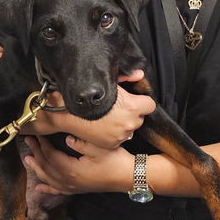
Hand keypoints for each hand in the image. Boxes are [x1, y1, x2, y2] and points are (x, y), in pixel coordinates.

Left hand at [23, 135, 132, 196]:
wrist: (128, 177)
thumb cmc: (115, 161)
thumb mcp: (98, 147)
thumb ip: (80, 142)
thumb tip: (66, 138)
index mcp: (71, 170)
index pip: (50, 156)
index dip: (42, 145)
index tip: (37, 135)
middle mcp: (69, 181)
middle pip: (46, 167)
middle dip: (36, 154)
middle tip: (28, 142)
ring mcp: (73, 187)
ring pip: (48, 179)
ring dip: (37, 169)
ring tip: (27, 160)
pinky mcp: (78, 189)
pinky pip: (58, 190)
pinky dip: (47, 188)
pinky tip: (39, 188)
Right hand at [30, 69, 154, 148]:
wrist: (69, 113)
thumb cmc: (89, 94)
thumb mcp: (109, 82)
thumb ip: (127, 78)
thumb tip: (140, 75)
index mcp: (132, 107)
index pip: (150, 105)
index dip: (142, 101)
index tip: (135, 100)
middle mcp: (129, 124)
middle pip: (140, 118)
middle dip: (133, 113)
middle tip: (119, 107)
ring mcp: (121, 136)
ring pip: (130, 128)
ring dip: (124, 123)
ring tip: (110, 116)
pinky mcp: (112, 144)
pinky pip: (120, 138)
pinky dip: (114, 133)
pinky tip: (104, 125)